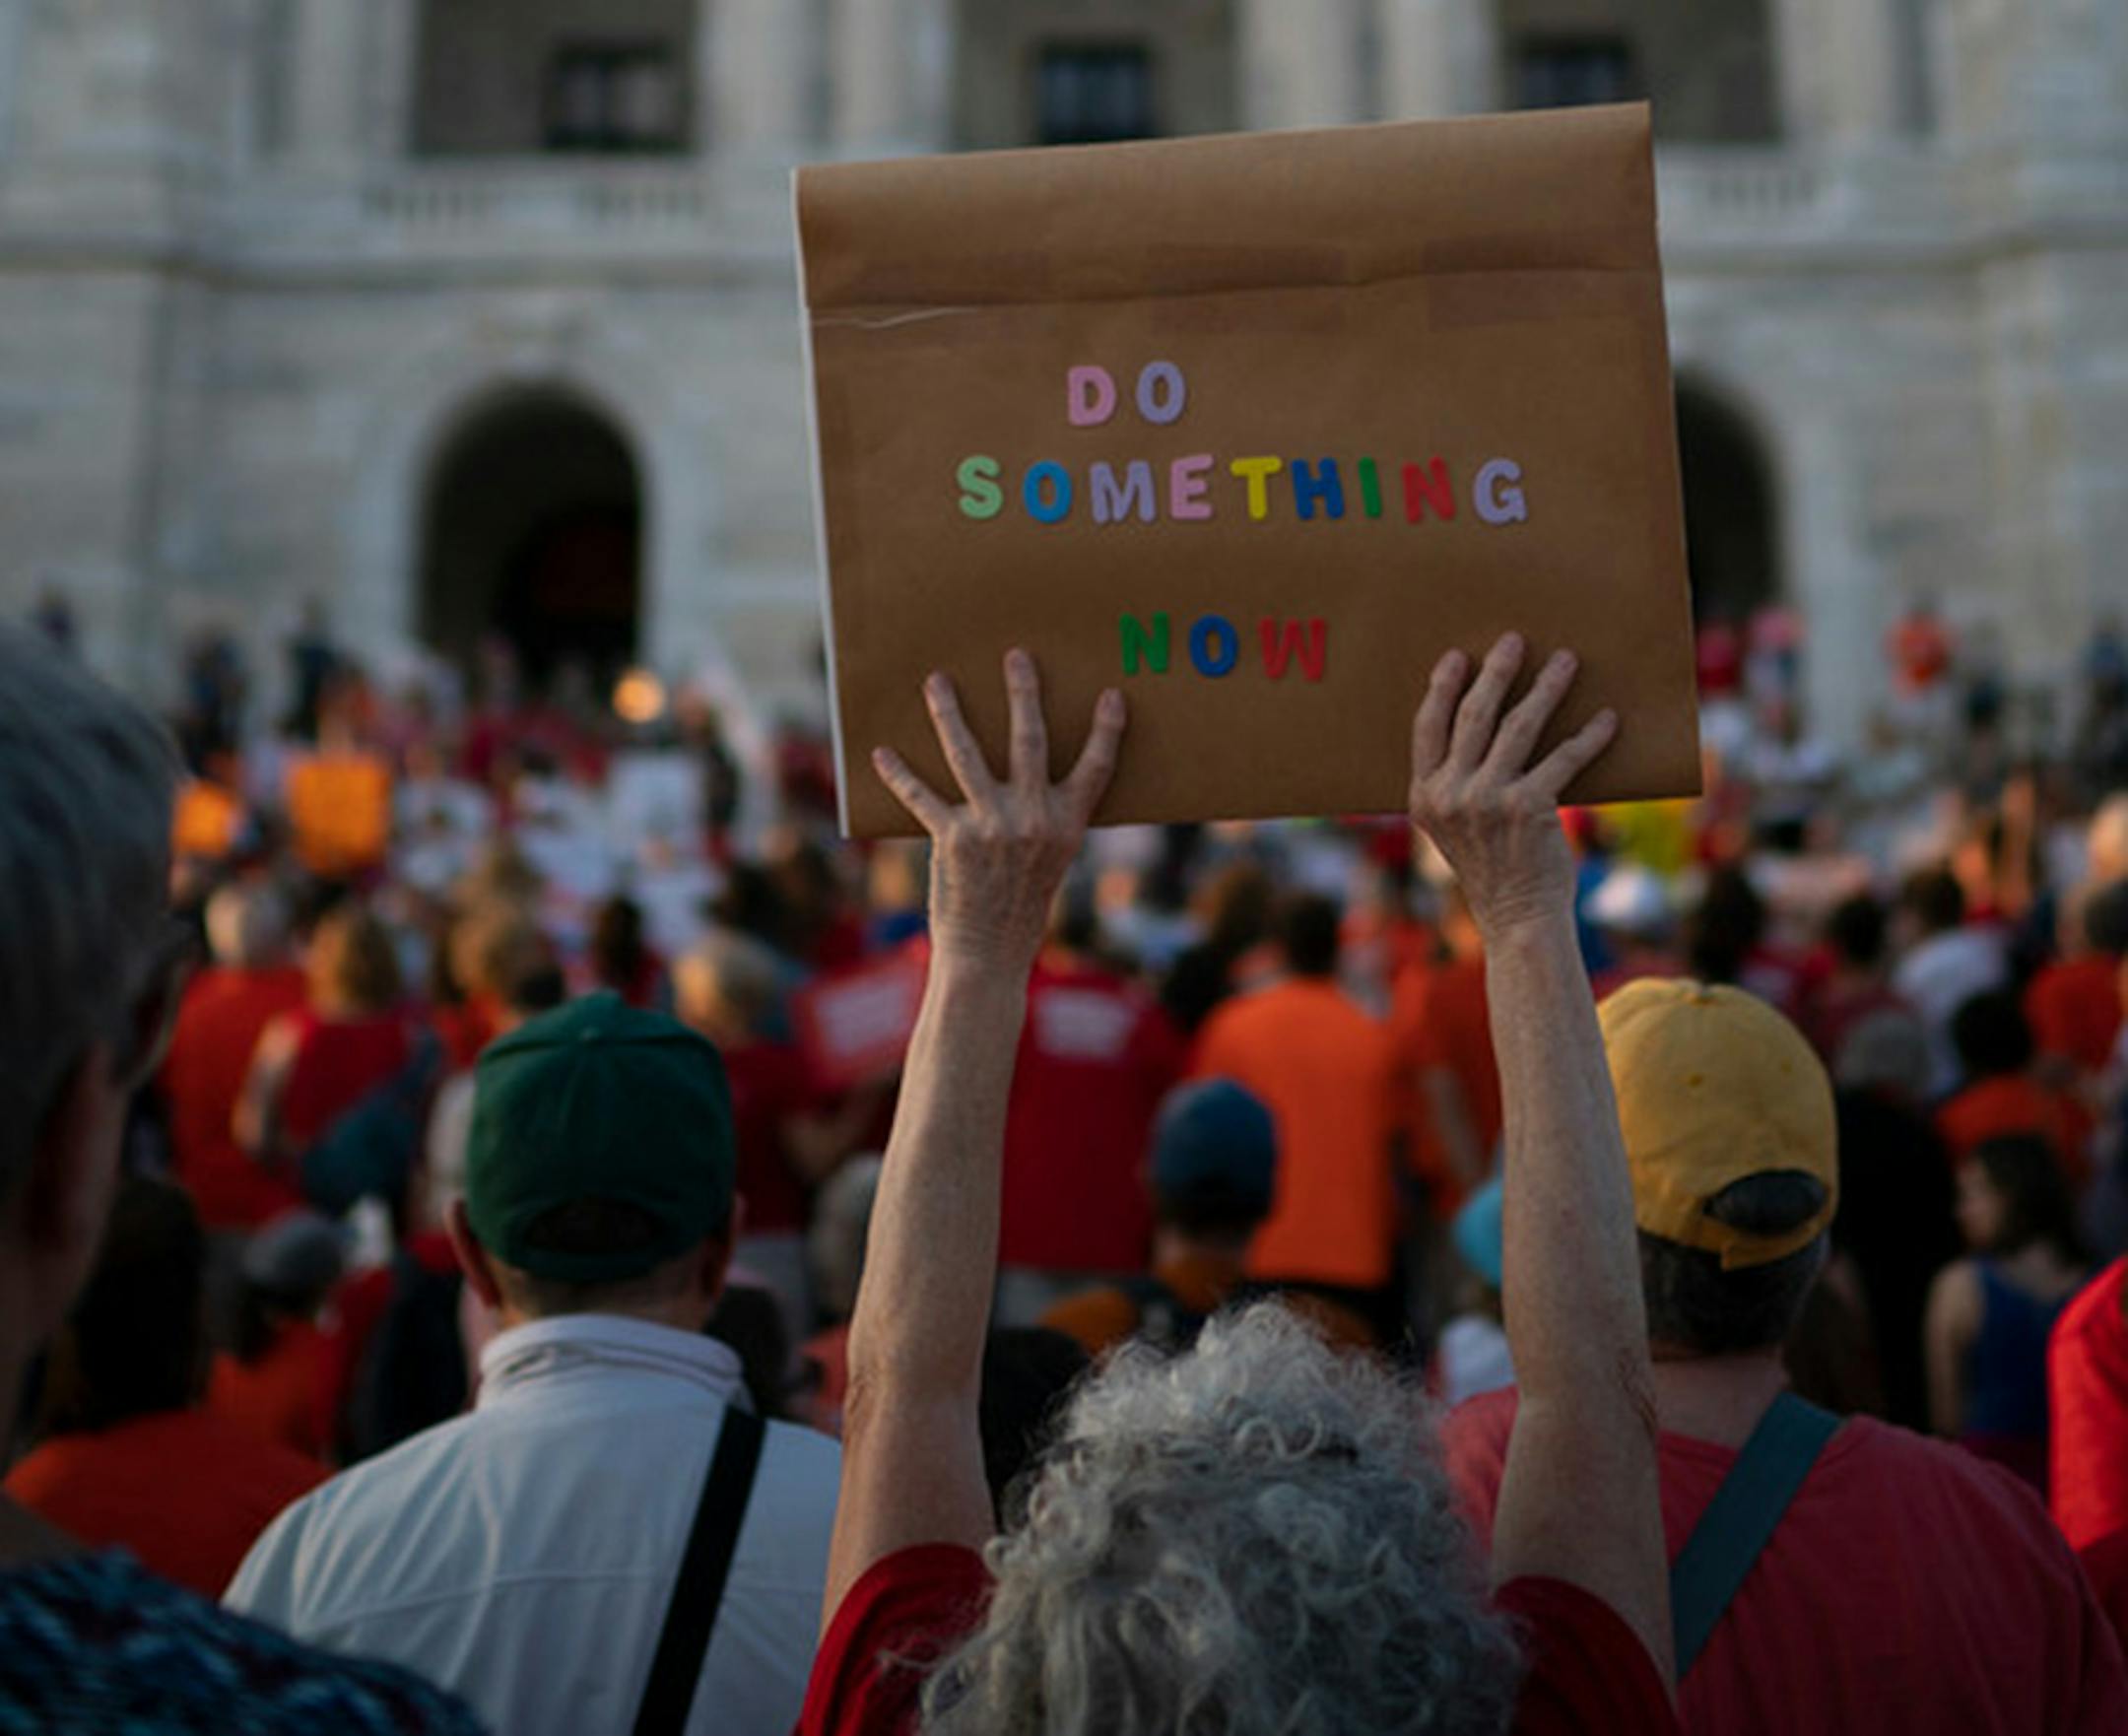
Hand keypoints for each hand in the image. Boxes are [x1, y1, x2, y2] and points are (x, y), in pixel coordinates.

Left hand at [873, 651, 1125, 973]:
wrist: (989, 954)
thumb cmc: (1019, 908)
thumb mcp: (1050, 862)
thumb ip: (1047, 820)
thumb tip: (1032, 779)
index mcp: (1066, 824)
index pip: (1095, 768)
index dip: (1106, 731)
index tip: (1111, 696)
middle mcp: (1033, 819)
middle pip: (1029, 740)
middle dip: (1022, 693)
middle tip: (1015, 656)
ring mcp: (992, 825)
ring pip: (967, 753)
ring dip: (949, 712)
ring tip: (937, 682)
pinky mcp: (953, 837)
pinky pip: (921, 795)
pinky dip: (898, 774)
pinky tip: (882, 752)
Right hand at [1408, 634, 1616, 942]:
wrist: (1519, 918)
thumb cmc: (1494, 870)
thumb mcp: (1454, 829)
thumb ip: (1454, 786)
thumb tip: (1485, 728)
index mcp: (1423, 796)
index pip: (1427, 727)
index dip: (1442, 688)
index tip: (1457, 656)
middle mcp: (1449, 794)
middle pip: (1474, 716)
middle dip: (1497, 672)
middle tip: (1516, 640)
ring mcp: (1487, 800)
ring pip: (1519, 726)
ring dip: (1546, 688)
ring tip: (1566, 662)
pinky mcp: (1529, 808)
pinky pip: (1563, 758)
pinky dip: (1589, 737)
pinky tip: (1606, 720)